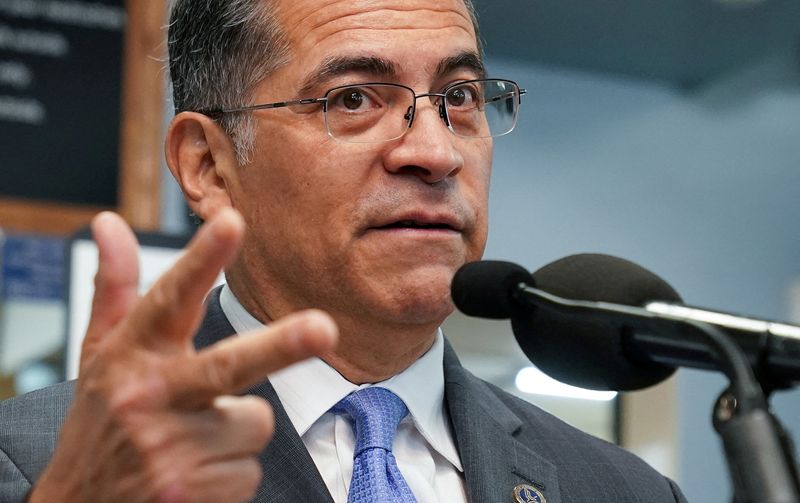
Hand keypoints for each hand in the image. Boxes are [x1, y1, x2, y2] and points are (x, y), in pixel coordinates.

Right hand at [28, 209, 337, 502]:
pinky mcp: (190, 492)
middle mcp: (149, 399)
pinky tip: (191, 475)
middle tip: (323, 329)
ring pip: (255, 422)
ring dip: (234, 432)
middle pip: (229, 364)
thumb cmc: (101, 423)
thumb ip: (114, 289)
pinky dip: (229, 472)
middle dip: (281, 345)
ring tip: (189, 443)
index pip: (169, 300)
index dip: (202, 261)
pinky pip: (249, 468)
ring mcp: (170, 450)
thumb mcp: (100, 356)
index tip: (231, 222)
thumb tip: (110, 221)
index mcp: (132, 357)